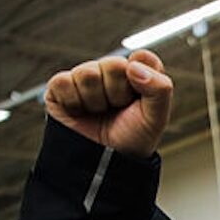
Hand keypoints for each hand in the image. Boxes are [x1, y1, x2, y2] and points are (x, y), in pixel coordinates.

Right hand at [44, 50, 173, 157]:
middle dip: (118, 92)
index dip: (142, 76)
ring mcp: (85, 79)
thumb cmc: (131, 139)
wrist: (103, 162)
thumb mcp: (156, 118)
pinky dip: (74, 101)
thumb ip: (160, 89)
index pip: (143, 58)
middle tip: (117, 109)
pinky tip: (79, 111)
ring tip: (99, 112)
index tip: (139, 96)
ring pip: (88, 72)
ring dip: (96, 99)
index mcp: (137, 76)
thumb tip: (133, 65)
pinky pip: (64, 81)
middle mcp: (111, 73)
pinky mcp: (60, 87)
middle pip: (113, 63)